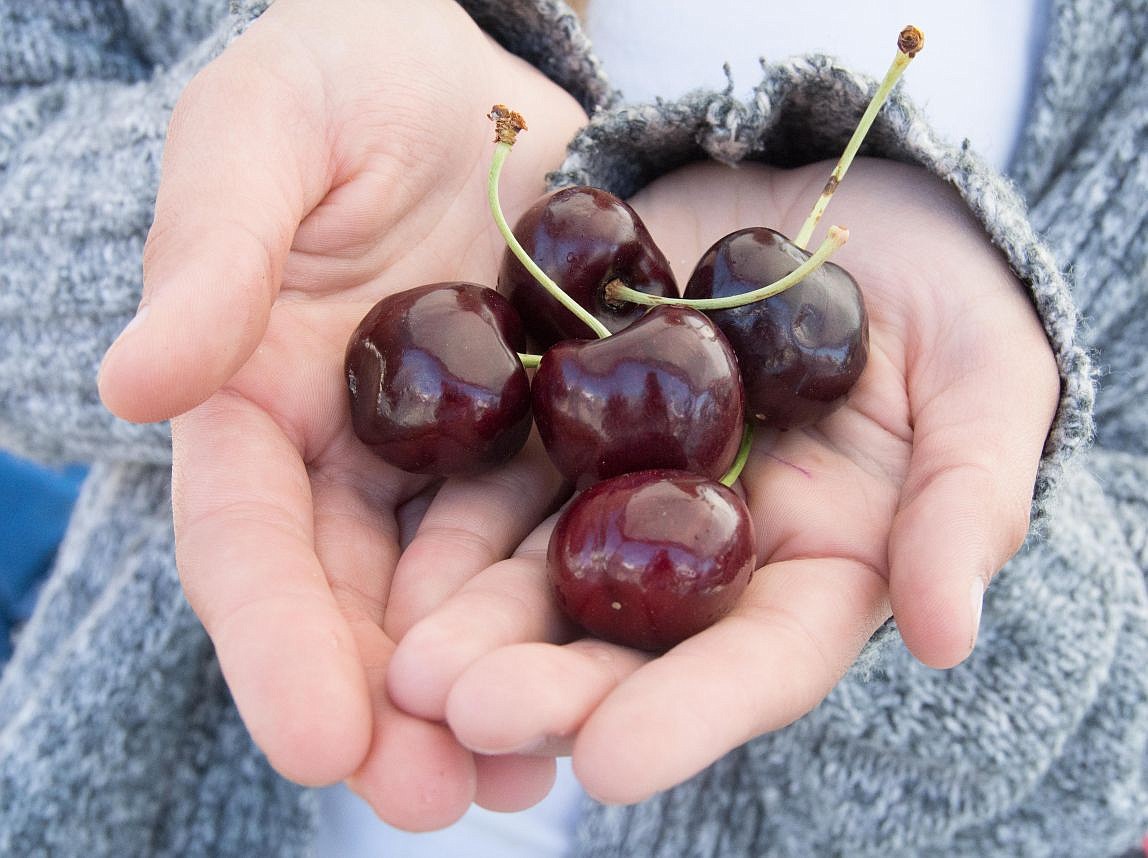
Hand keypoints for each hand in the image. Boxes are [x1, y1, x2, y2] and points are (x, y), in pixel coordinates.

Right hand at [97, 0, 585, 828]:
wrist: (471, 62)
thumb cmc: (344, 74)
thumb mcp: (262, 134)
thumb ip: (207, 252)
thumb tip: (133, 386)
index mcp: (259, 396)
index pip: (250, 537)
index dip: (276, 640)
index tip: (318, 740)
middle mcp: (354, 450)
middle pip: (357, 598)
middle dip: (388, 705)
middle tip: (431, 802)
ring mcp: (456, 451)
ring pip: (458, 592)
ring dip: (485, 691)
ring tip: (522, 781)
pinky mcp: (550, 429)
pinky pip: (558, 530)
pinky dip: (574, 611)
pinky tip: (608, 683)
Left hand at [385, 158, 1059, 803]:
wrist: (838, 194)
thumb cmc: (943, 295)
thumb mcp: (985, 385)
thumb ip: (964, 503)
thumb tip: (944, 633)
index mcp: (810, 565)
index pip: (752, 662)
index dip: (689, 716)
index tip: (611, 765)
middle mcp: (704, 546)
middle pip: (626, 639)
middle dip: (547, 684)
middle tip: (465, 713)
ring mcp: (624, 481)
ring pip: (541, 569)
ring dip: (472, 621)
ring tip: (408, 666)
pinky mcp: (563, 412)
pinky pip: (497, 470)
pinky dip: (449, 521)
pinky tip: (392, 562)